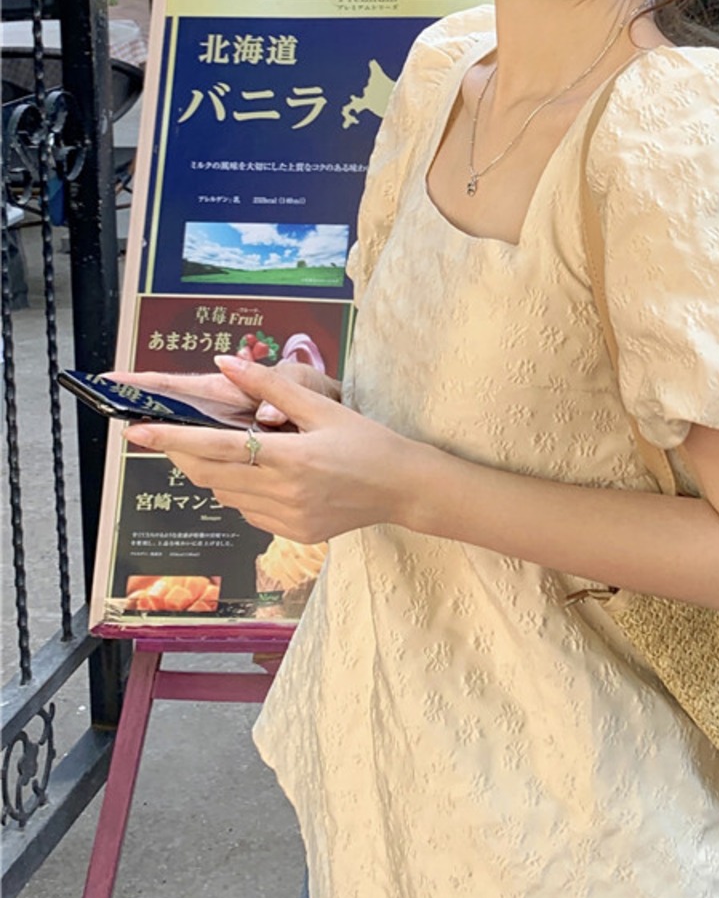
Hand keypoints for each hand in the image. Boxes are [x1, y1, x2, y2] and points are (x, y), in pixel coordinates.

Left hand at [126, 356, 422, 542]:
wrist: (402, 487)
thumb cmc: (367, 440)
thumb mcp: (322, 406)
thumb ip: (270, 387)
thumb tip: (226, 364)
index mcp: (290, 457)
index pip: (216, 447)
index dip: (173, 438)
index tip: (137, 430)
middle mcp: (283, 493)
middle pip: (211, 474)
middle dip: (182, 453)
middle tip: (163, 435)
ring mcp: (286, 519)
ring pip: (226, 495)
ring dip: (212, 471)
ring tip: (213, 449)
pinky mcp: (292, 533)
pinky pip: (249, 511)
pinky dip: (240, 490)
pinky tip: (255, 474)